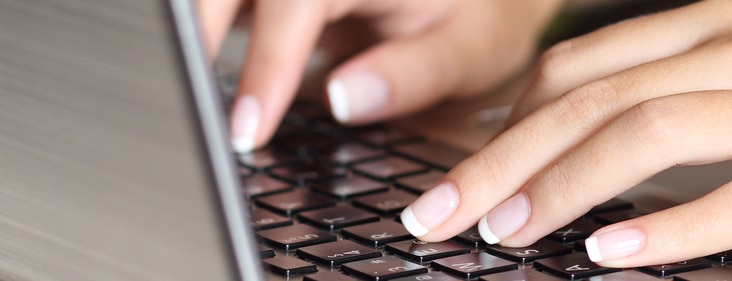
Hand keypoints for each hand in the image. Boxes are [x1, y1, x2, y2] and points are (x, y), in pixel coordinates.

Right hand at [197, 0, 560, 151]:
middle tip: (189, 112)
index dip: (265, 67)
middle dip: (198, 38)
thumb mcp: (467, 52)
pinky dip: (213, 30)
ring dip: (197, 30)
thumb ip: (410, 74)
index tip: (246, 131)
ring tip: (190, 94)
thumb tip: (340, 98)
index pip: (296, 1)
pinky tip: (208, 69)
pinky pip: (241, 2)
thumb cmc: (479, 19)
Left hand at [400, 0, 731, 267]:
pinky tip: (607, 252)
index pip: (576, 69)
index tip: (461, 176)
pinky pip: (730, 197)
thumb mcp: (718, 72)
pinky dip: (665, 228)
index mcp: (698, 26)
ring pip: (640, 128)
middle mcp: (726, 46)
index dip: (506, 125)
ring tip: (504, 232)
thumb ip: (652, 94)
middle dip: (498, 163)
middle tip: (440, 214)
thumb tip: (554, 155)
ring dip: (558, 187)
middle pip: (584, 101)